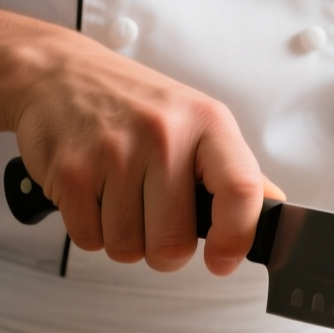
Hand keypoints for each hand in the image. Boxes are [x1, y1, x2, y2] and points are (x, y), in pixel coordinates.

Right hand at [8, 30, 273, 274]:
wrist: (58, 73)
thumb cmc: (134, 103)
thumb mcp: (196, 121)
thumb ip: (235, 170)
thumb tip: (274, 208)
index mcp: (207, 123)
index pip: (241, 190)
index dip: (237, 238)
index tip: (223, 259)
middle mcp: (163, 135)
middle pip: (175, 242)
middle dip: (165, 249)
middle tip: (157, 221)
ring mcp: (114, 152)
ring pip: (129, 248)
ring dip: (126, 239)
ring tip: (122, 198)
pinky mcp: (70, 171)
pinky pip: (90, 240)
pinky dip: (92, 231)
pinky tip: (95, 195)